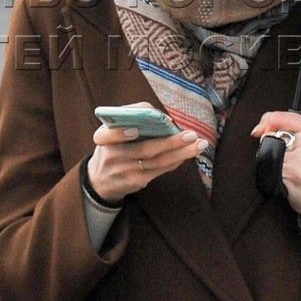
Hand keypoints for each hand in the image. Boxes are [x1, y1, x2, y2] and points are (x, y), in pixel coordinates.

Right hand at [87, 112, 207, 202]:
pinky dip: (176, 160)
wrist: (101, 180)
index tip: (136, 129)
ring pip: (157, 161)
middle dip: (170, 142)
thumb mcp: (111, 131)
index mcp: (102, 138)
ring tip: (199, 144)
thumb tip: (163, 118)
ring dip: (181, 152)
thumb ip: (130, 118)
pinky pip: (160, 170)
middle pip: (144, 149)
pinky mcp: (135, 182)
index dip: (120, 133)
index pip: (106, 135)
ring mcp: (125, 171)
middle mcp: (111, 156)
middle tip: (191, 135)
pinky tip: (189, 153)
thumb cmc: (113, 146)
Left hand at [250, 110, 300, 217]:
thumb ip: (283, 124)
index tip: (265, 133)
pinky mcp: (295, 173)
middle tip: (286, 156)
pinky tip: (285, 177)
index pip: (277, 116)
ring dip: (271, 160)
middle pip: (270, 135)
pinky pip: (269, 167)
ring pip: (268, 151)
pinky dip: (271, 172)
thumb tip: (258, 130)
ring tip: (286, 166)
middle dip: (269, 144)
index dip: (266, 124)